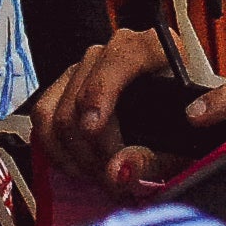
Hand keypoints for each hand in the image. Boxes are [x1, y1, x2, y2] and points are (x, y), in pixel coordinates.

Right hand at [29, 27, 225, 192]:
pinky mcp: (64, 89)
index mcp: (152, 48)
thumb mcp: (179, 147)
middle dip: (93, 147)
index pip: (119, 58)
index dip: (101, 92)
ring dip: (73, 153)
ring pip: (56, 109)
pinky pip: (42, 118)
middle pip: (81, 94)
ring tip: (99, 176)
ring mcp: (85, 68)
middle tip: (111, 178)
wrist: (176, 124)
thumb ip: (152, 160)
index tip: (94, 128)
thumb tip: (118, 171)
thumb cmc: (182, 127)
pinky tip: (80, 167)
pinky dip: (56, 150)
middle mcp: (114, 51)